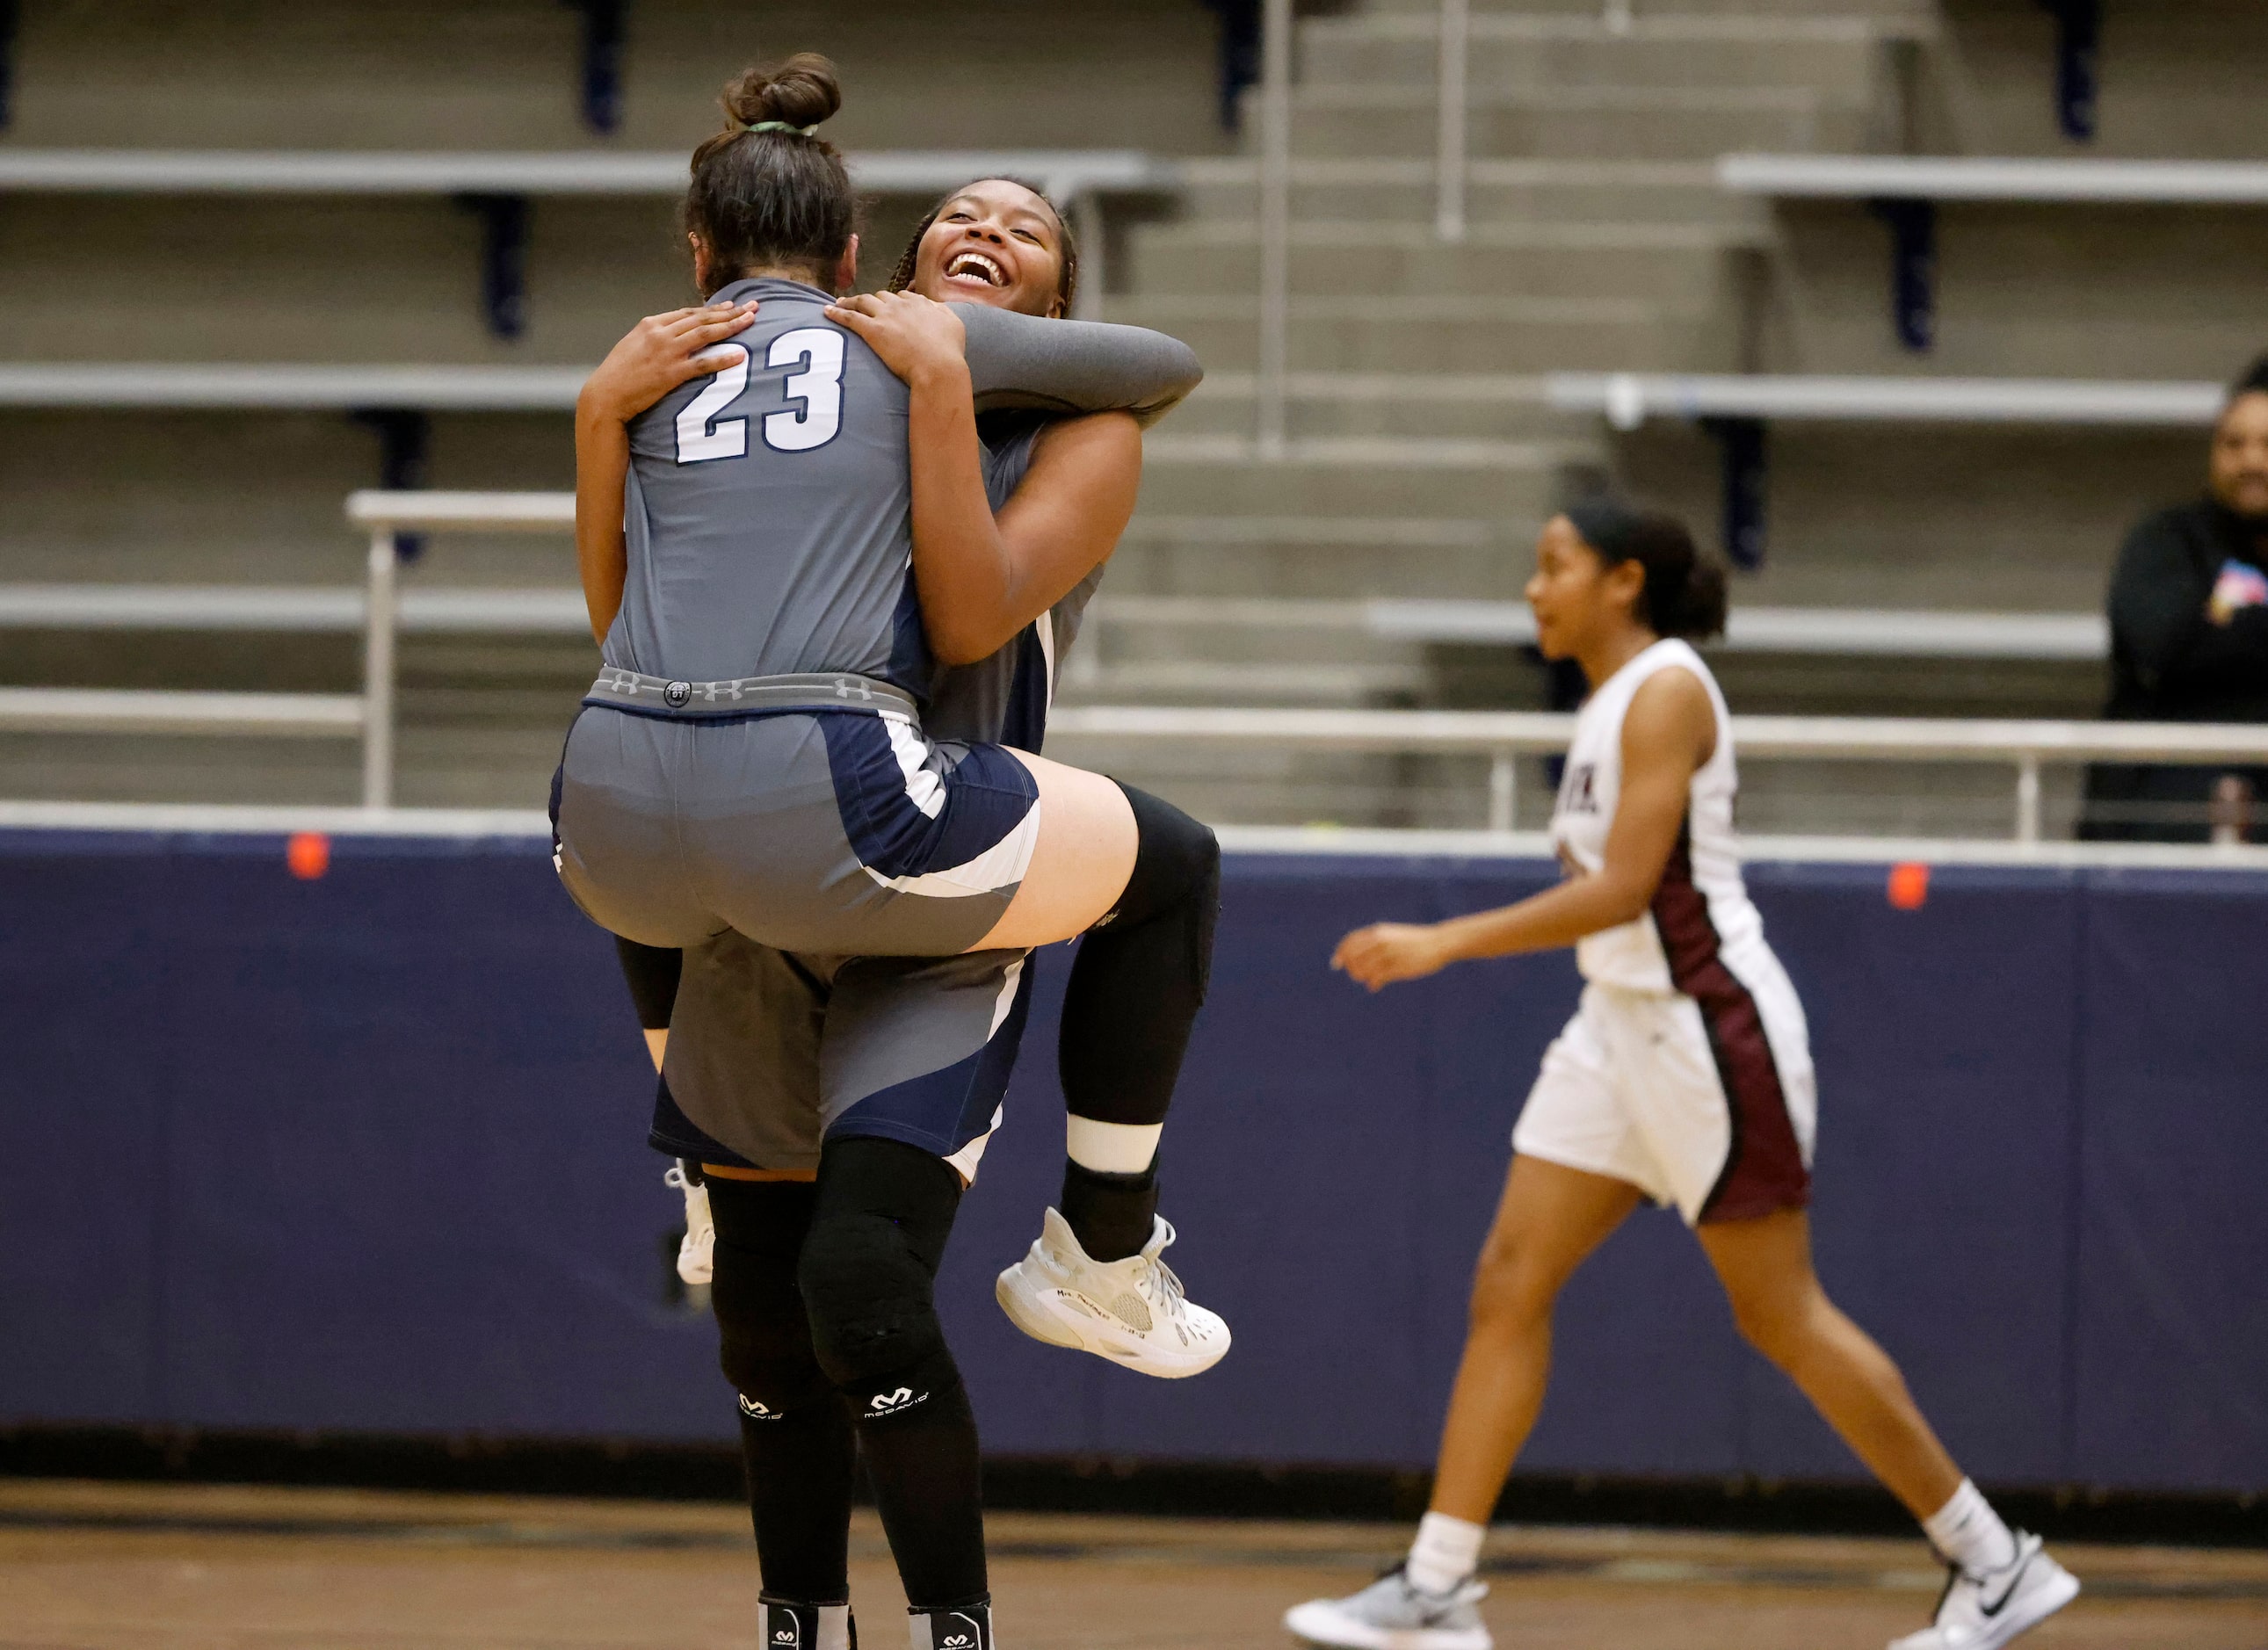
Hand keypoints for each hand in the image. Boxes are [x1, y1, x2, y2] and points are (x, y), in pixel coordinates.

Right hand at [578, 300, 758, 423]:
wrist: (606, 396)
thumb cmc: (618, 375)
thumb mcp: (633, 346)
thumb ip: (653, 338)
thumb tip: (672, 337)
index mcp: (651, 325)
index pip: (687, 313)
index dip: (712, 309)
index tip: (730, 306)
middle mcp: (661, 333)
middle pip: (701, 319)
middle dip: (729, 312)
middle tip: (752, 307)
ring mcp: (667, 352)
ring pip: (706, 333)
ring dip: (731, 326)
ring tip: (751, 321)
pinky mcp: (672, 373)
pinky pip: (704, 363)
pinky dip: (724, 358)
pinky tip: (741, 356)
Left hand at [824, 290, 967, 388]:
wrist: (938, 367)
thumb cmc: (950, 351)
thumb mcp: (955, 325)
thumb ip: (943, 312)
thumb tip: (935, 307)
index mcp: (921, 303)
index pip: (904, 296)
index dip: (895, 301)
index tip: (890, 307)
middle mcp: (901, 304)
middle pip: (882, 296)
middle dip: (873, 300)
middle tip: (864, 307)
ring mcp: (885, 316)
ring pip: (863, 301)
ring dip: (851, 301)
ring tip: (841, 303)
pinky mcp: (872, 330)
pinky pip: (850, 317)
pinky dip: (837, 313)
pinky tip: (826, 311)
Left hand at [1331, 922, 1452, 991]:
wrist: (1438, 942)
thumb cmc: (1414, 941)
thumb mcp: (1393, 935)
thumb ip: (1375, 942)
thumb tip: (1357, 956)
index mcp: (1378, 931)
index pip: (1350, 941)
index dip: (1340, 953)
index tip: (1336, 964)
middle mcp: (1381, 941)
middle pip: (1353, 957)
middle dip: (1351, 968)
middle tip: (1357, 976)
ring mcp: (1389, 954)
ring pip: (1363, 969)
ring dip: (1362, 977)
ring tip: (1369, 979)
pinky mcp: (1398, 967)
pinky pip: (1377, 978)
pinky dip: (1372, 983)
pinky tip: (1375, 986)